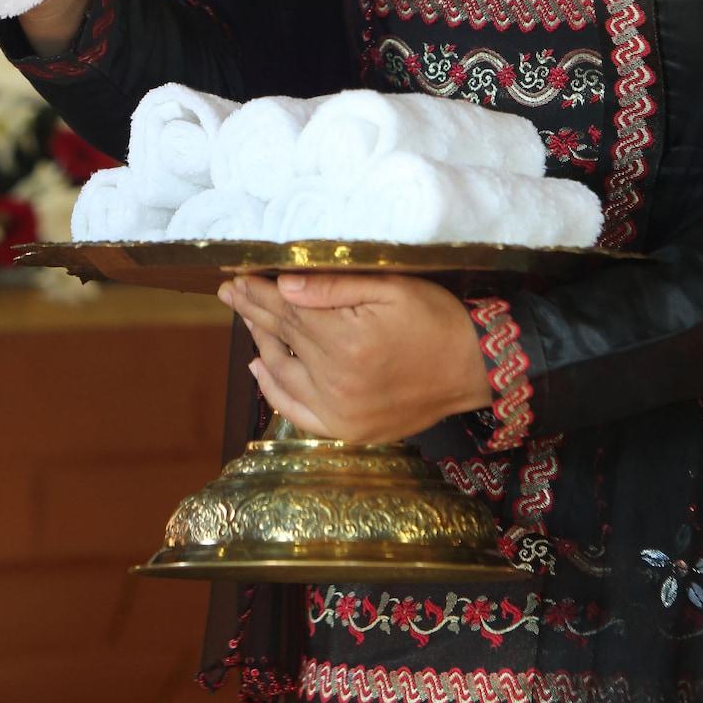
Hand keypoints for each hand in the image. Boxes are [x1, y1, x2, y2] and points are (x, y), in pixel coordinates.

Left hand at [218, 272, 492, 441]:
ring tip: (245, 317)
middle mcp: (336, 380)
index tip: (237, 274)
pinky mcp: (347, 429)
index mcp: (346, 340)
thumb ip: (335, 286)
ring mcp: (339, 411)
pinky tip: (259, 368)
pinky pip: (297, 412)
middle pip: (281, 336)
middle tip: (228, 291)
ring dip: (259, 342)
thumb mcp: (392, 288)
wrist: (473, 367)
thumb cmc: (436, 318)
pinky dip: (273, 390)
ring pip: (281, 371)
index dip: (259, 290)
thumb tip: (284, 283)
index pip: (288, 309)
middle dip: (252, 310)